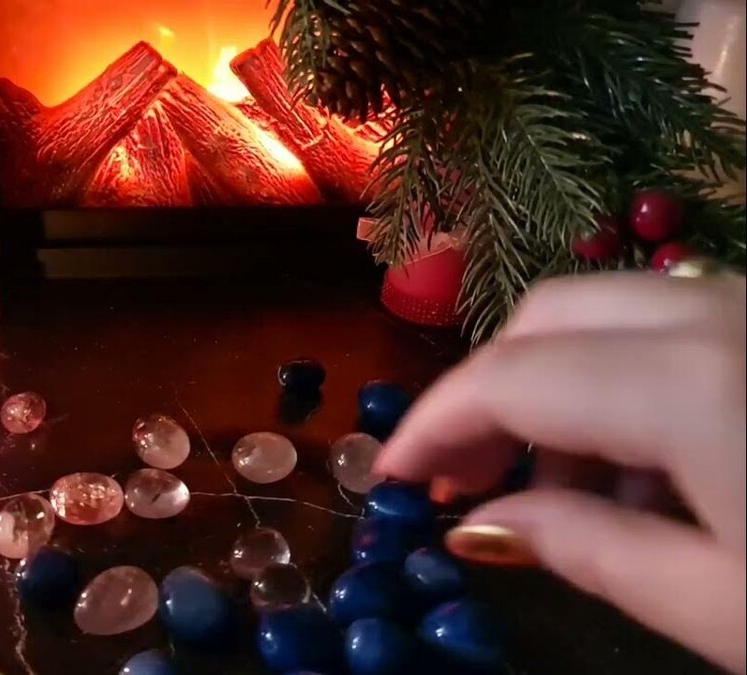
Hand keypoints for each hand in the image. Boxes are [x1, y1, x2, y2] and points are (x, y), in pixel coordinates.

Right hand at [374, 271, 745, 673]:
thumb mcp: (724, 611)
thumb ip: (589, 550)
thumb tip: (483, 523)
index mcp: (694, 386)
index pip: (510, 379)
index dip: (432, 426)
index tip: (390, 479)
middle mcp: (720, 310)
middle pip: (549, 316)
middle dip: (485, 391)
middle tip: (463, 480)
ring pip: (613, 308)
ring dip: (557, 383)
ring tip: (564, 489)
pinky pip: (679, 320)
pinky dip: (628, 375)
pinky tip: (648, 464)